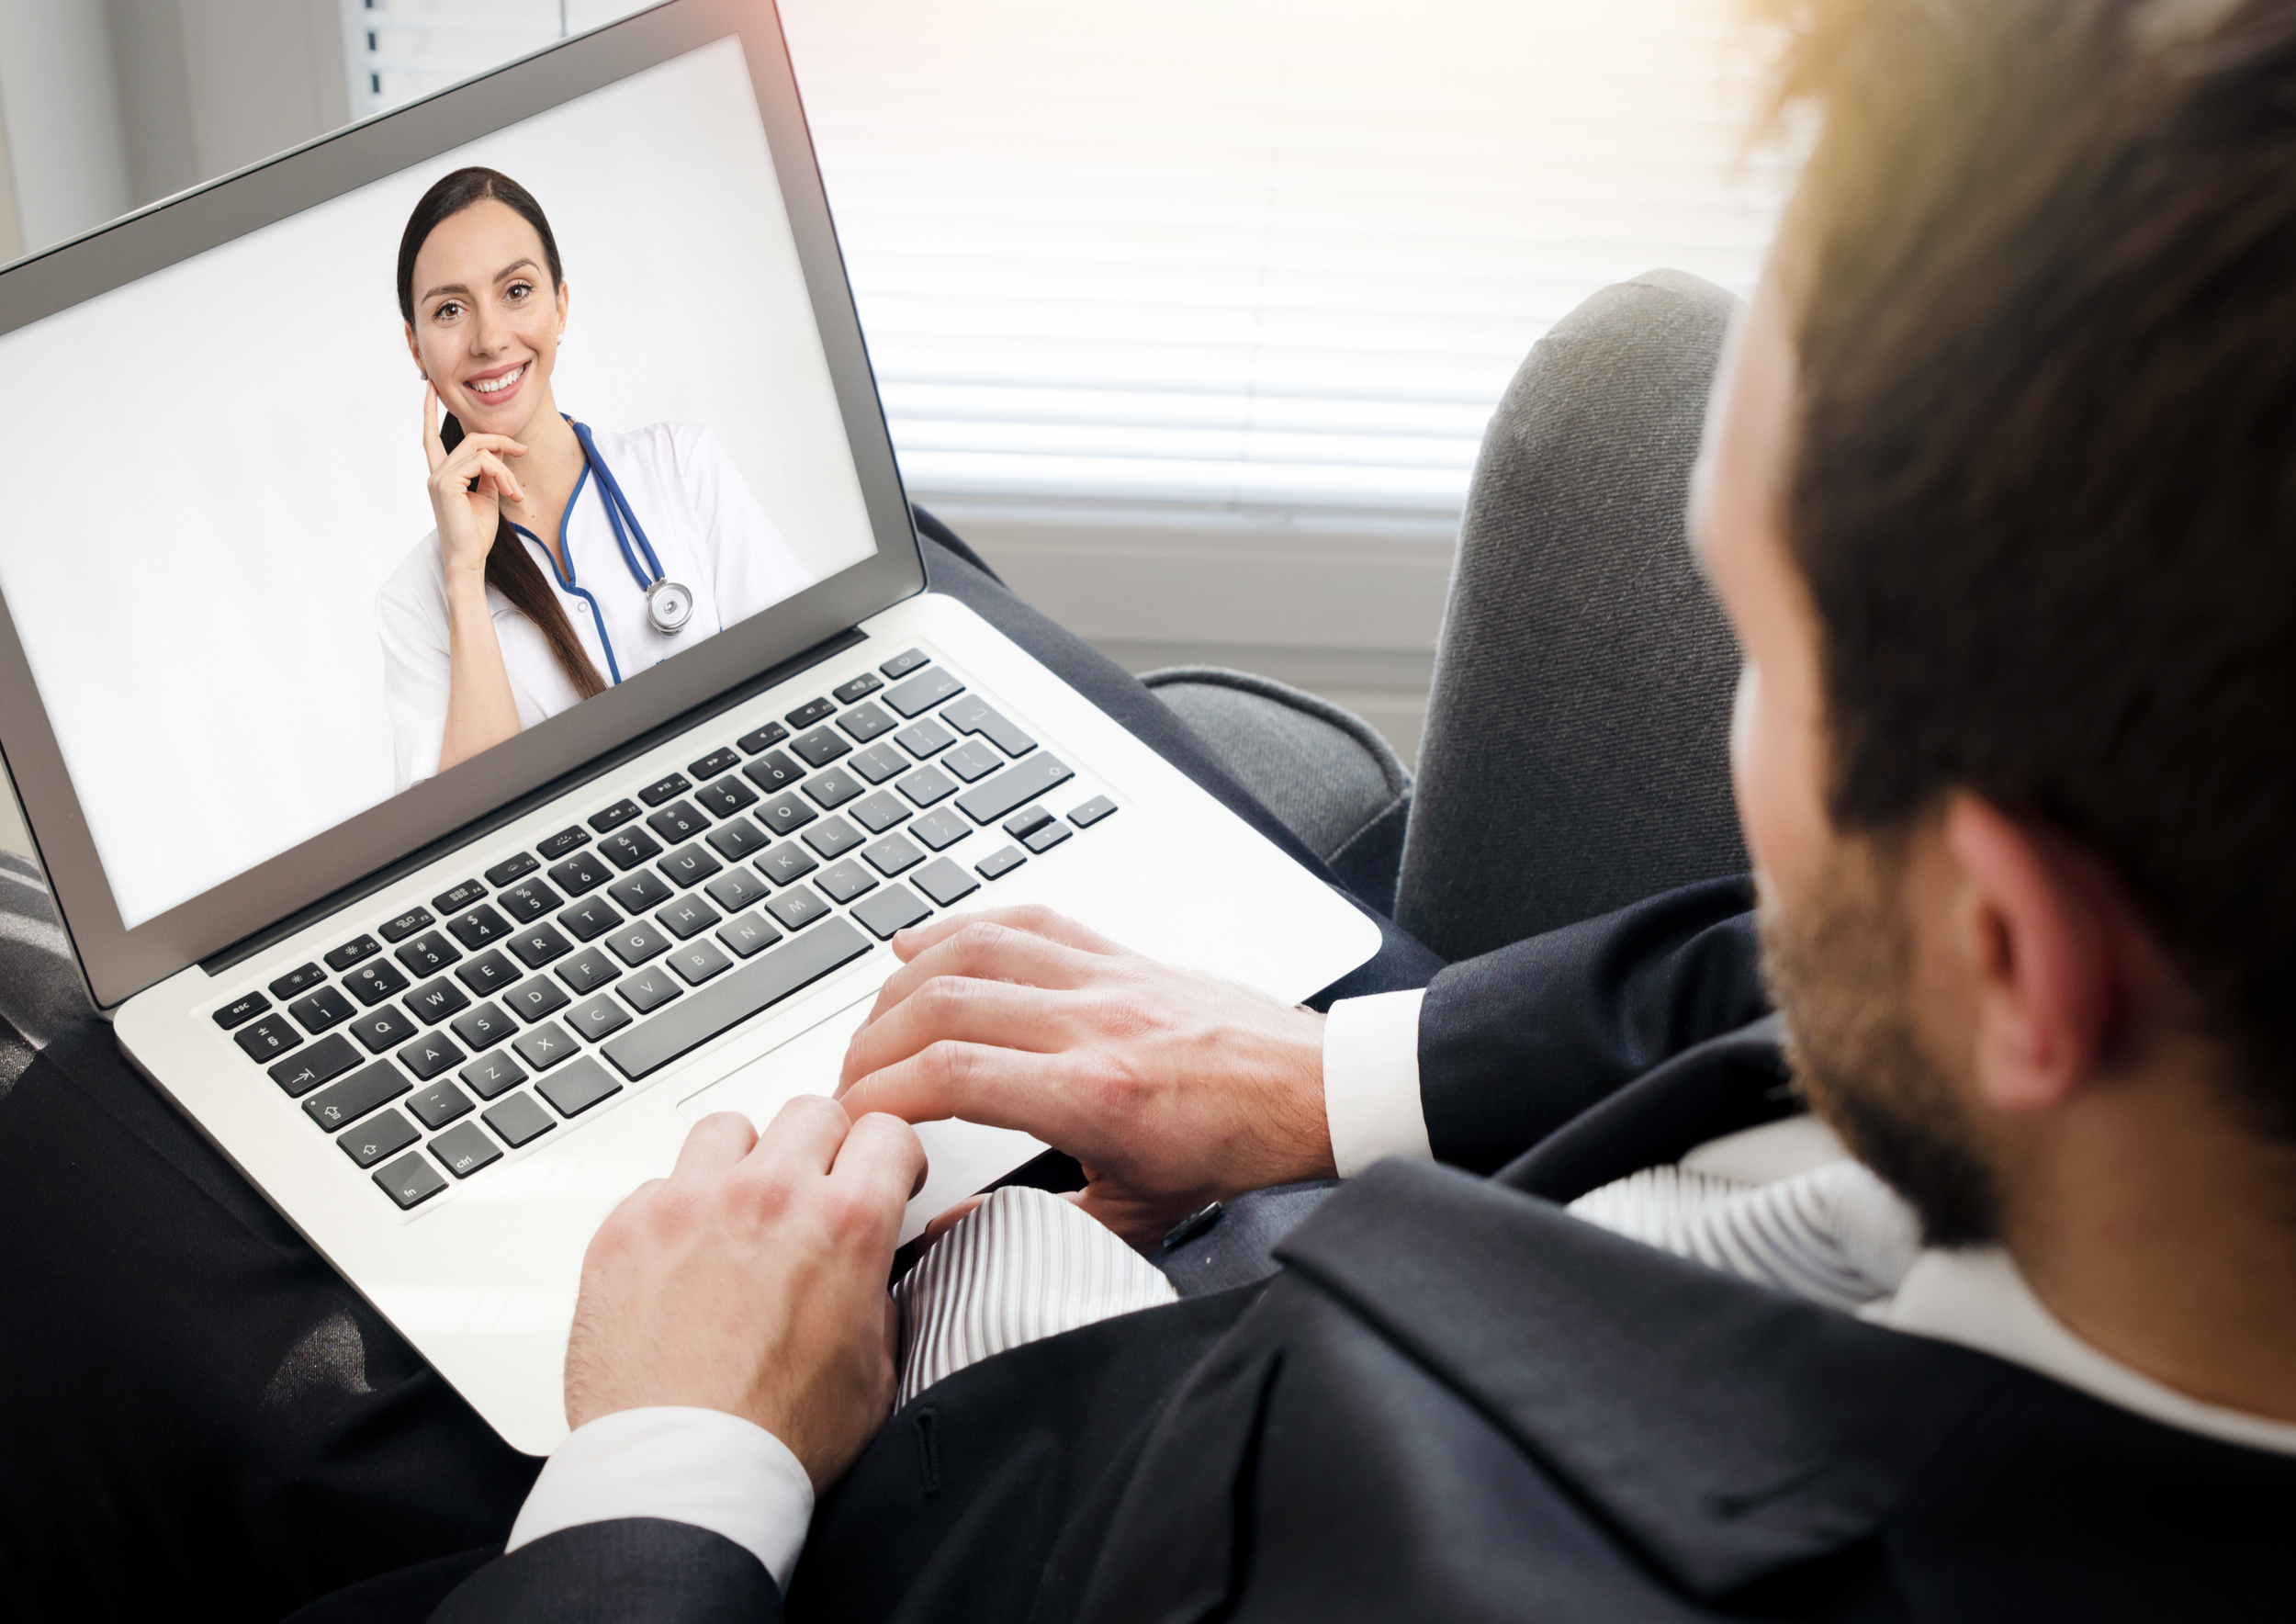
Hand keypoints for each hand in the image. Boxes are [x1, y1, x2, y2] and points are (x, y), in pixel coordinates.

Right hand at [421, 381, 527, 582]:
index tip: (431, 390)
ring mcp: (438, 477)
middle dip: (500, 441)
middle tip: (523, 451)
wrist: (470, 560)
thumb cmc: (477, 534)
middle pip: (471, 440)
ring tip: (516, 494)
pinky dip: (501, 475)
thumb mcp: (488, 496)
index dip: (430, 412)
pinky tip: (510, 494)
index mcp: (442, 475)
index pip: (431, 438)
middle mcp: (436, 474)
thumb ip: (490, 472)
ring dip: (506, 470)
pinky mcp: (447, 483)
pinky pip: (482, 463)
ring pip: (480, 451)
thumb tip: (501, 448)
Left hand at [563, 1098, 925, 1489]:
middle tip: (814, 1191)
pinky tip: (683, 1260)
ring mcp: (688, 1205)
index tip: (881, 1176)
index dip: (891, 1156)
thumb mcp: (877, 1368)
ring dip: (743, 1162)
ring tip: (741, 1214)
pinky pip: (657, 1185)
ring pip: (727, 1130)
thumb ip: (888, 1293)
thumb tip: (891, 1259)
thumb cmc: (776, 1441)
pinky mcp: (624, 1231)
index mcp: (843, 1224)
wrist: (678, 1479)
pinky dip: (675, 1211)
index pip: (887, 1130)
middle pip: (810, 1111)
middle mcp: (766, 1197)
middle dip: (822, 1147)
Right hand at [836, 907, 1331, 1246]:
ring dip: (903, 985)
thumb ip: (1033, 1228)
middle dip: (871, 1045)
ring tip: (872, 1026)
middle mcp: (1091, 1023)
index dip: (878, 1096)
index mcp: (1093, 1095)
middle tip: (849, 1084)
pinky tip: (920, 947)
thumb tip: (947, 1237)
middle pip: (941, 1005)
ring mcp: (1103, 978)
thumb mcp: (1131, 1219)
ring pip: (973, 951)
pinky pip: (1025, 920)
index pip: (950, 1075)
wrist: (1310, 1091)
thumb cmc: (1232, 1151)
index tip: (850, 1123)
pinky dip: (962, 928)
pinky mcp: (1118, 954)